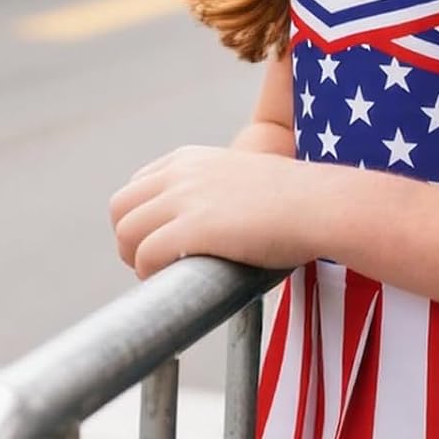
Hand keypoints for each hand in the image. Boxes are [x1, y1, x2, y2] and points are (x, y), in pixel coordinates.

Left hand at [110, 145, 322, 278]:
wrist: (318, 204)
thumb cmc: (291, 200)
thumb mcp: (240, 179)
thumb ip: (214, 192)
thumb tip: (209, 224)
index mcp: (189, 159)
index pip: (135, 187)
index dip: (142, 220)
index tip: (162, 241)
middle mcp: (180, 172)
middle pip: (119, 208)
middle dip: (130, 240)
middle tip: (156, 264)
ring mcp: (185, 198)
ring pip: (125, 233)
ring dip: (137, 260)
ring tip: (164, 275)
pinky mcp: (193, 227)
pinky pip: (146, 254)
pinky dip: (151, 274)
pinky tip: (176, 280)